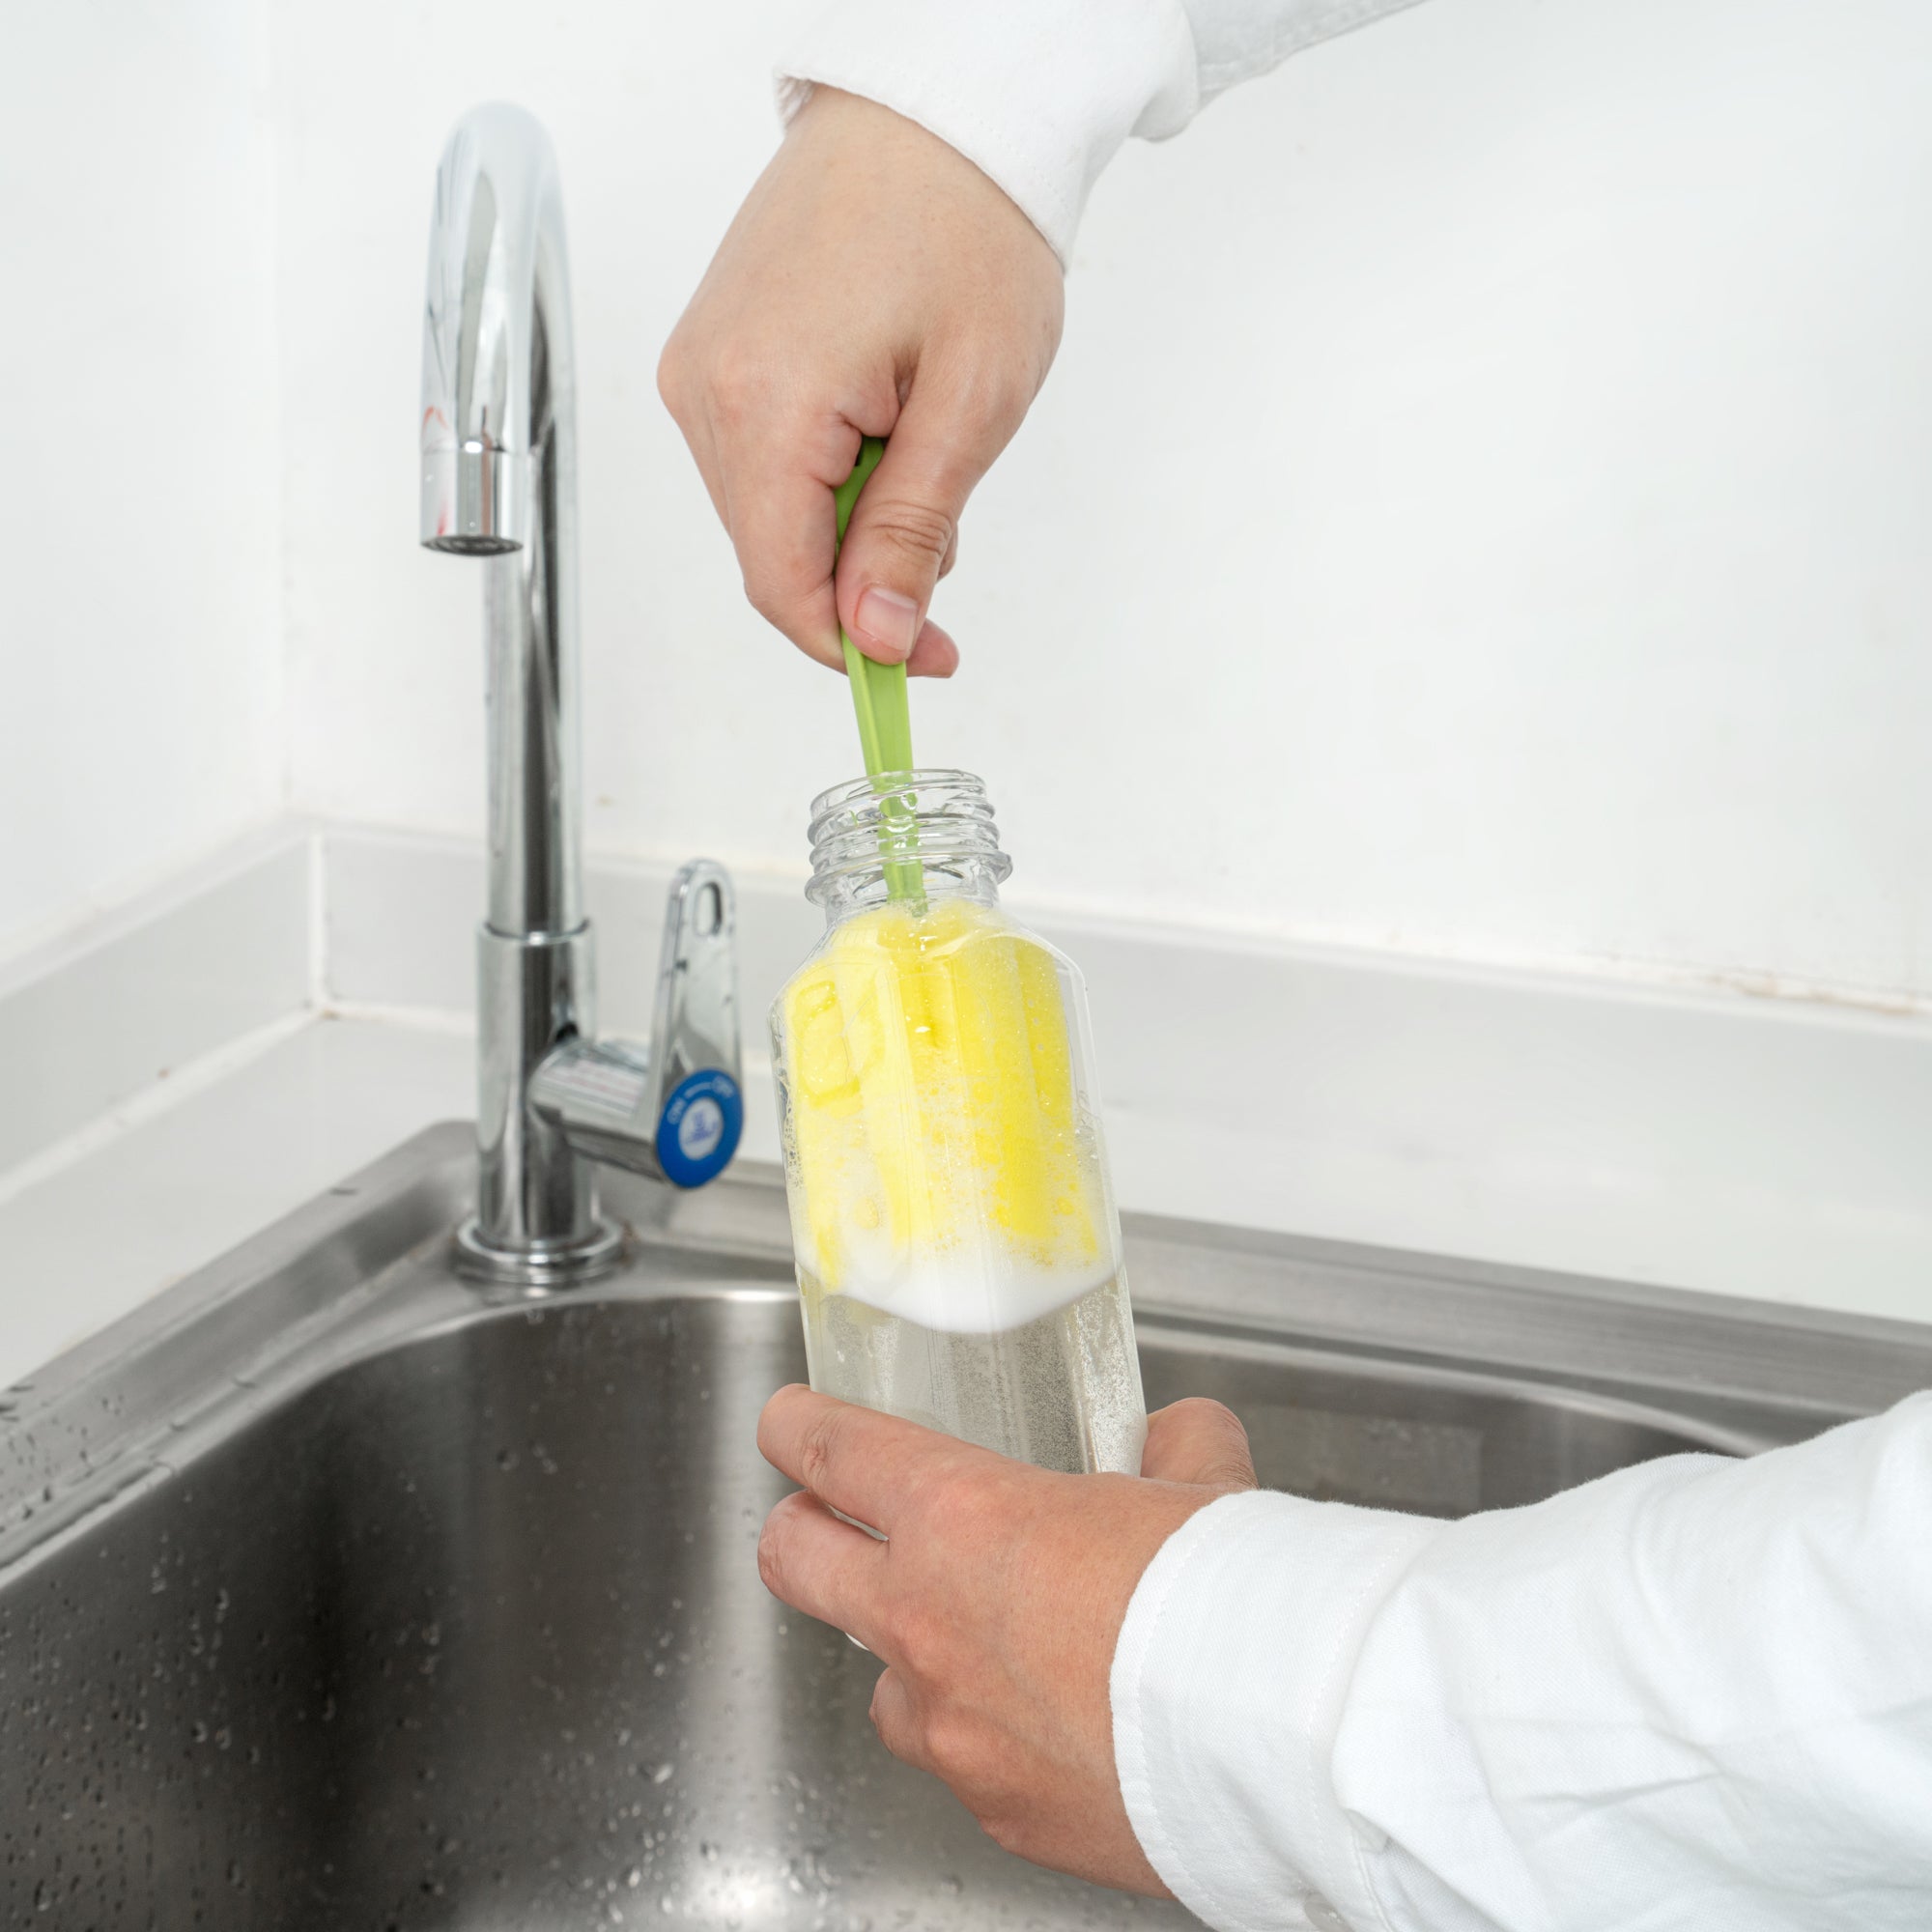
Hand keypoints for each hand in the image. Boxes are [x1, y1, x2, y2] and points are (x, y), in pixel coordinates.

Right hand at [658, 87, 1063, 676]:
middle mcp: (704, 388)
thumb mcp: (970, 403)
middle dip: (860, 576)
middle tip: (947, 537)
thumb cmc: (969, 225)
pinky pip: (760, 456)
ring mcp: (700, 364)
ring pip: (766, 511)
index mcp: (763, 403)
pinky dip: (824, 472)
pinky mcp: (711, 348)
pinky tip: (883, 421)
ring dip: (847, 520)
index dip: (851, 644)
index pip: (781, 585)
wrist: (936, 107)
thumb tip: (877, 636)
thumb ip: (912, 533)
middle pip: (771, 554)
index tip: (924, 662)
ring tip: (922, 446)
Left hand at [755, 1387, 1258, 1892]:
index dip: (796, 1428)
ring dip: (910, 1655)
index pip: (832, 1450)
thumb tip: (1175, 1438)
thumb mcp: (1202, 1486)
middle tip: (821, 1521)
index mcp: (963, 1518)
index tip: (788, 1422)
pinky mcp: (996, 1812)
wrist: (1283, 1740)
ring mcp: (952, 1729)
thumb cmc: (1231, 1602)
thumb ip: (1173, 1447)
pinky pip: (964, 1765)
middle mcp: (928, 1622)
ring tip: (981, 1644)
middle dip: (799, 1533)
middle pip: (795, 1562)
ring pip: (880, 1683)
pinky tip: (1060, 1726)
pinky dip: (994, 1739)